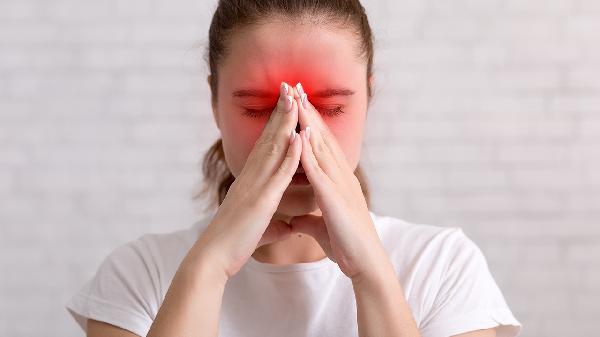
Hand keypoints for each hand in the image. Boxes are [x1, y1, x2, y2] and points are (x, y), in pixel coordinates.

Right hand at [195, 82, 301, 278]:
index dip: (276, 123)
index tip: (285, 103)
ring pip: (274, 148)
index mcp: (251, 181)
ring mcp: (256, 186)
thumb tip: (288, 227)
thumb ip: (274, 224)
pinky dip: (290, 154)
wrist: (214, 257)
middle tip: (289, 86)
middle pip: (269, 138)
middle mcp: (252, 177)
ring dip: (286, 123)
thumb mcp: (260, 229)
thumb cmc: (234, 243)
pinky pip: (279, 173)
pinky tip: (299, 137)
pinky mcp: (262, 200)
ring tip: (296, 100)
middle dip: (281, 111)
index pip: (266, 145)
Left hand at [289, 83, 390, 280]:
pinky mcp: (335, 198)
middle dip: (308, 111)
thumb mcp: (321, 227)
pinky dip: (310, 151)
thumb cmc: (347, 246)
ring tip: (297, 98)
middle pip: (322, 138)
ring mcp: (339, 185)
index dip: (309, 123)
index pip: (321, 146)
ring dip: (308, 122)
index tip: (297, 103)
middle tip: (295, 86)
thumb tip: (296, 220)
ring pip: (321, 147)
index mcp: (337, 181)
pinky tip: (302, 134)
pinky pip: (320, 170)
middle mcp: (340, 177)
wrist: (366, 264)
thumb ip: (309, 219)